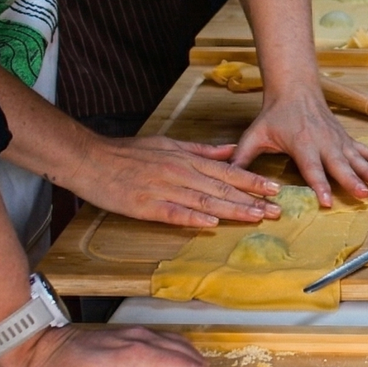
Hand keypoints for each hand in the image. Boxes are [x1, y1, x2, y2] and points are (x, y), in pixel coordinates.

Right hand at [67, 135, 280, 228]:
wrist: (91, 158)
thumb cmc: (129, 153)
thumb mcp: (169, 144)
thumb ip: (202, 150)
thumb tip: (230, 151)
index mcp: (186, 160)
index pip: (227, 172)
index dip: (253, 181)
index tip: (275, 189)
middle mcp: (180, 173)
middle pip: (222, 188)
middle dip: (252, 199)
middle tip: (276, 209)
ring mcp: (163, 189)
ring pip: (204, 200)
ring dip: (232, 210)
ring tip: (256, 217)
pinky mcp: (145, 204)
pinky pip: (173, 212)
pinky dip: (192, 216)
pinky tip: (210, 222)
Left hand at [232, 88, 367, 206]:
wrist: (295, 89)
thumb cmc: (274, 115)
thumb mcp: (255, 135)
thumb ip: (241, 158)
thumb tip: (226, 177)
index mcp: (302, 145)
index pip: (311, 169)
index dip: (319, 185)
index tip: (326, 200)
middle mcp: (323, 143)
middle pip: (340, 166)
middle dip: (352, 181)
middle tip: (364, 194)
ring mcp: (337, 141)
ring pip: (356, 159)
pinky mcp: (346, 139)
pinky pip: (365, 150)